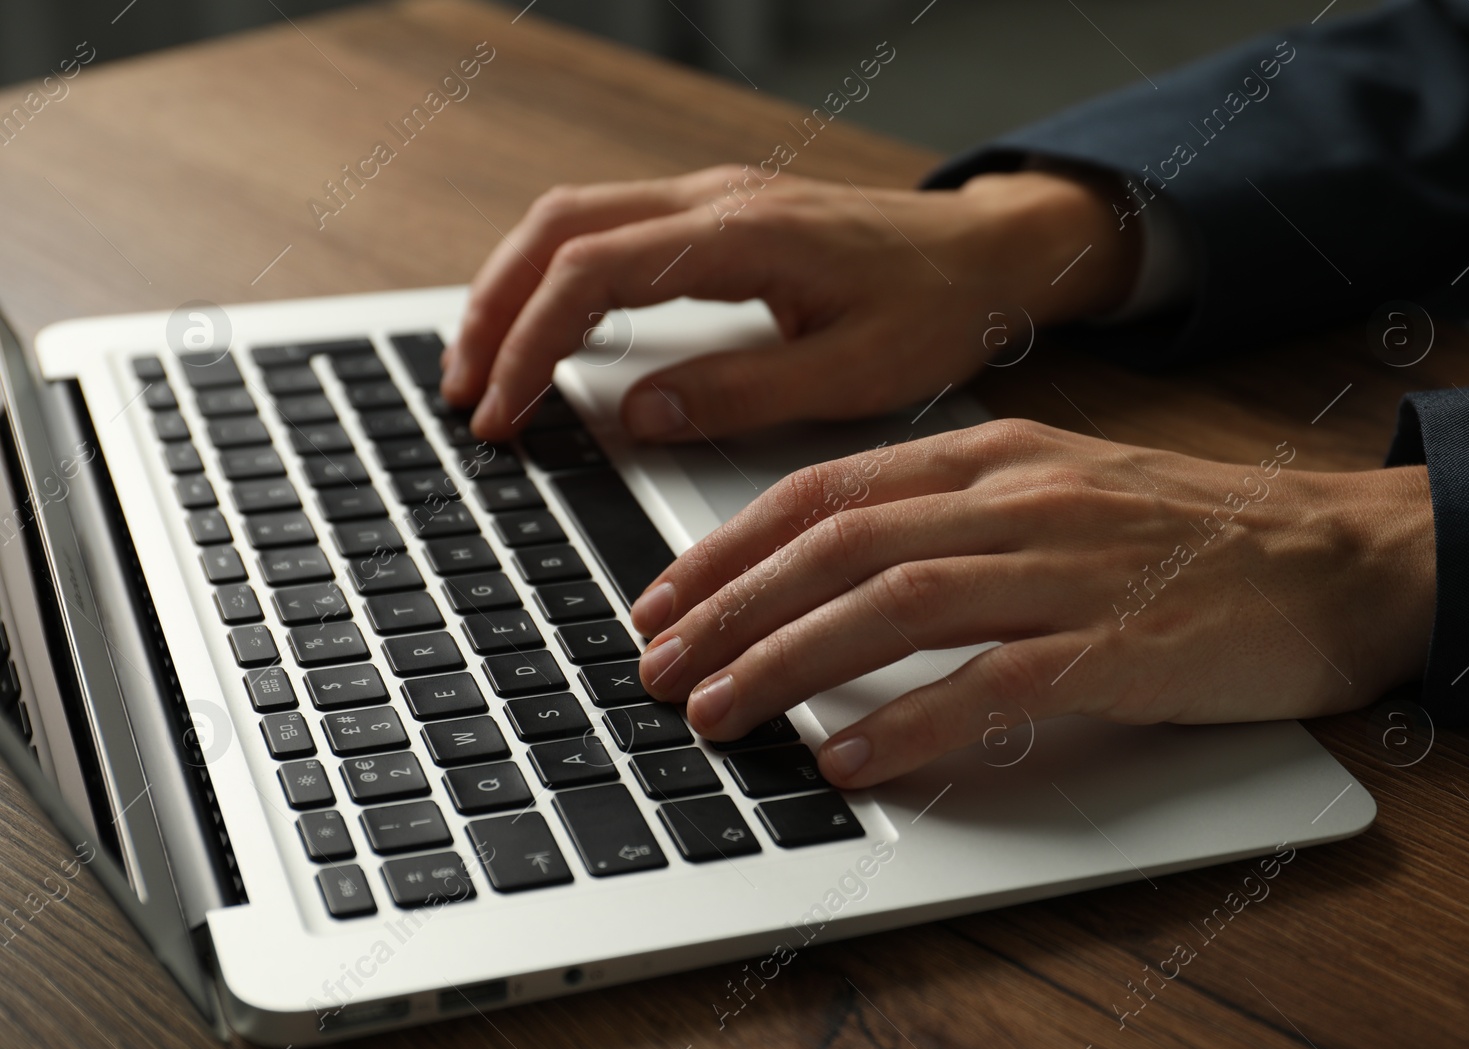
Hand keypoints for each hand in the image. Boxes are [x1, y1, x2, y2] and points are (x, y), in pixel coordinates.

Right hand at [441, 166, 1137, 440]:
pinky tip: (549, 330)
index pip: (591, 273)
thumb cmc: (938, 309)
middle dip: (494, 309)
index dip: (530, 344)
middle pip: (557, 229)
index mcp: (742, 235)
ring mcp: (711, 201)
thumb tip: (634, 413)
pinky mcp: (718, 218)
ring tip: (484, 367)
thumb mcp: (851, 374)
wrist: (992, 254)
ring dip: (515, 286)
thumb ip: (740, 393)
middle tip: (463, 393)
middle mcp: (713, 201)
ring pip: (573, 220)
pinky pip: (609, 229)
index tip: (502, 411)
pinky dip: (558, 276)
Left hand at [627, 419, 1436, 787]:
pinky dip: (913, 721)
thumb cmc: (1186, 534)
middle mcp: (1020, 498)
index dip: (729, 546)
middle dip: (731, 609)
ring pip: (898, 603)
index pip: (827, 489)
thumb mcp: (1054, 491)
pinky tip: (851, 757)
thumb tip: (834, 569)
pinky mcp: (1125, 645)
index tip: (662, 596)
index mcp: (994, 455)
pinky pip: (997, 683)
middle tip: (658, 667)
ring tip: (720, 711)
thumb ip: (950, 516)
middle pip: (841, 545)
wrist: (1338, 553)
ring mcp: (1072, 568)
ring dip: (791, 661)